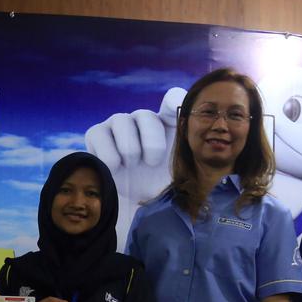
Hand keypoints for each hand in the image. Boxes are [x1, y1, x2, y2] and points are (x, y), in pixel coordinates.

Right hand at [84, 87, 183, 238]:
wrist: (136, 202)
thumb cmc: (164, 185)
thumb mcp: (184, 172)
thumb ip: (191, 155)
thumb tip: (203, 145)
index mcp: (168, 121)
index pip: (172, 99)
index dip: (174, 102)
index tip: (178, 118)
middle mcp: (143, 118)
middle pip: (145, 116)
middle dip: (150, 144)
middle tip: (151, 164)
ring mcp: (119, 123)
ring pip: (120, 121)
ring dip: (129, 150)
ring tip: (132, 166)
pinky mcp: (97, 133)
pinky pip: (98, 133)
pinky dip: (108, 155)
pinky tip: (115, 168)